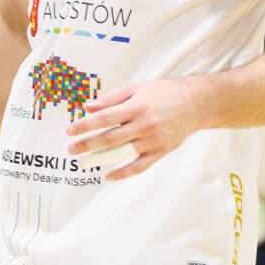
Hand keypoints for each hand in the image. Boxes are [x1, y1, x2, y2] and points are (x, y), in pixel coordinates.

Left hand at [65, 77, 203, 180]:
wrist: (195, 104)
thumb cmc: (164, 93)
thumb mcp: (136, 88)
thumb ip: (110, 99)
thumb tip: (87, 107)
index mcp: (136, 107)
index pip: (104, 118)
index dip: (84, 126)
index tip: (70, 131)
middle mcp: (144, 124)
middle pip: (110, 138)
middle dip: (87, 144)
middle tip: (72, 149)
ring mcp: (153, 140)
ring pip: (122, 153)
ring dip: (100, 159)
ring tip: (84, 162)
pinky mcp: (161, 151)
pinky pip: (140, 166)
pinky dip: (124, 173)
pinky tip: (109, 175)